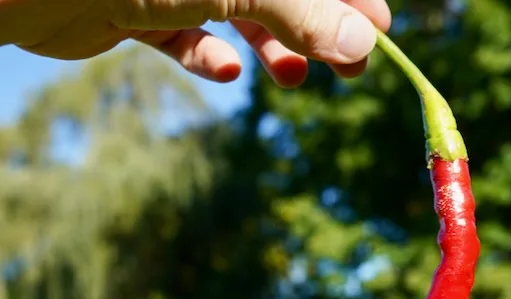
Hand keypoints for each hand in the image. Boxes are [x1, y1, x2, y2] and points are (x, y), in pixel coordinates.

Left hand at [0, 0, 391, 87]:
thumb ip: (303, 10)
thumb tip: (365, 44)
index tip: (377, 35)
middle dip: (315, 24)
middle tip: (347, 70)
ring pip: (236, 7)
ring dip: (271, 43)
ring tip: (293, 79)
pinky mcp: (132, 6)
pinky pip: (181, 31)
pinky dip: (205, 52)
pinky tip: (224, 68)